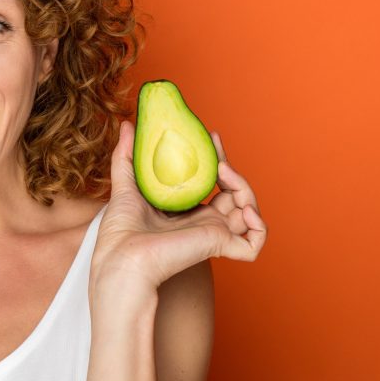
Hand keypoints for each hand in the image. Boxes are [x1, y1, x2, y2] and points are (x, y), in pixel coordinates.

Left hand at [92, 120, 267, 290]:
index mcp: (185, 212)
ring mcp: (214, 235)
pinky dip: (259, 227)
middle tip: (215, 146)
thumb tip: (127, 123)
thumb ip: (127, 154)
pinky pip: (254, 243)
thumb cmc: (120, 230)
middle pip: (233, 194)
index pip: (211, 183)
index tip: (211, 137)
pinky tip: (246, 210)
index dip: (216, 159)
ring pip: (249, 212)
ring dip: (246, 189)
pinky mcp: (219, 247)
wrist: (121, 257)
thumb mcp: (125, 183)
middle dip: (231, 168)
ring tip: (226, 173)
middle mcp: (203, 223)